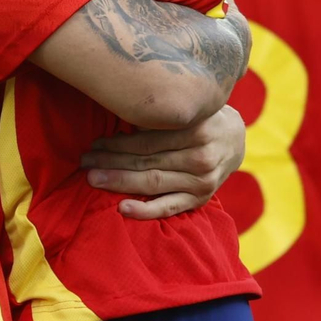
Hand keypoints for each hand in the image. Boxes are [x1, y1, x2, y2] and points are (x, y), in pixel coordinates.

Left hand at [80, 105, 246, 219]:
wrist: (236, 139)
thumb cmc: (200, 119)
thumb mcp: (185, 109)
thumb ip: (158, 116)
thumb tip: (115, 119)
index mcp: (197, 130)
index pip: (148, 141)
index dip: (117, 144)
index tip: (94, 144)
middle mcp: (201, 158)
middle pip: (147, 162)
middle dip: (111, 163)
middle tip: (85, 163)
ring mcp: (202, 182)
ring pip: (153, 183)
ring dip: (119, 182)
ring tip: (93, 179)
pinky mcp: (201, 199)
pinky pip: (170, 207)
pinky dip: (146, 211)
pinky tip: (122, 208)